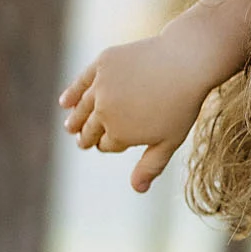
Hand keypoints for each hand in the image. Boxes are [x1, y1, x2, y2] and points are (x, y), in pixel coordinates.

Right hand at [60, 32, 206, 191]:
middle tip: (81, 141)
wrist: (186, 62)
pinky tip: (65, 102)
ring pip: (83, 107)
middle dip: (85, 136)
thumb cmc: (182, 106)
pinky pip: (82, 81)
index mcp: (120, 134)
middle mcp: (105, 111)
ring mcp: (101, 86)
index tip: (112, 145)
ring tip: (69, 126)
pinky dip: (72, 93)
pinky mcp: (102, 63)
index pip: (106, 145)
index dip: (109, 146)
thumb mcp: (169, 141)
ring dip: (75, 119)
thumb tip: (137, 189)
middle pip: (90, 128)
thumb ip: (151, 166)